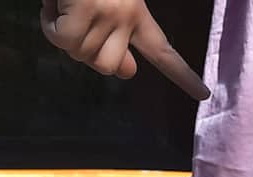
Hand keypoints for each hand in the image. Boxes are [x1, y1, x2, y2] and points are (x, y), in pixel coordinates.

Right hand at [39, 0, 208, 99]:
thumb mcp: (102, 9)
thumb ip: (114, 43)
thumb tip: (128, 72)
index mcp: (137, 12)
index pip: (163, 50)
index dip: (181, 74)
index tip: (203, 93)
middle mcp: (128, 15)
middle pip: (108, 67)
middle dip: (85, 52)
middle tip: (74, 23)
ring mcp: (108, 13)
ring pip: (82, 54)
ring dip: (63, 34)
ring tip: (63, 6)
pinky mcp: (86, 10)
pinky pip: (62, 40)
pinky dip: (49, 26)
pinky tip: (52, 5)